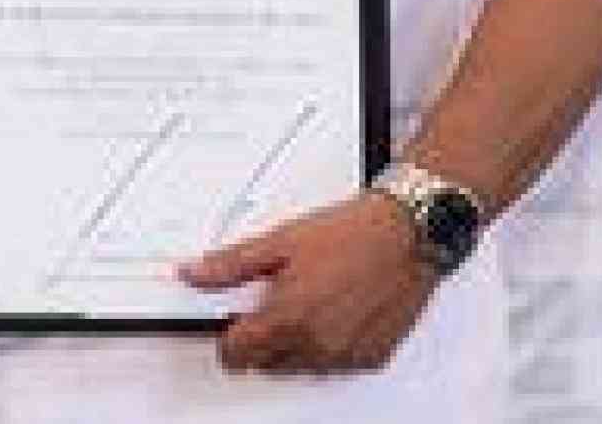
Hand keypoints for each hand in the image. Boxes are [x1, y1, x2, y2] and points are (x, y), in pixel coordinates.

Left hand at [178, 191, 437, 373]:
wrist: (407, 234)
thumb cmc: (351, 234)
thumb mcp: (279, 241)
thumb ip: (230, 265)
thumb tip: (194, 273)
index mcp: (287, 318)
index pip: (235, 355)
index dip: (227, 336)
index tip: (232, 321)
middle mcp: (316, 345)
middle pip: (265, 364)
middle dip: (260, 338)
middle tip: (273, 301)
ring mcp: (345, 355)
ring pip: (299, 367)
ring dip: (294, 344)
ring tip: (307, 300)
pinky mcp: (371, 357)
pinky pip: (334, 364)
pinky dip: (328, 345)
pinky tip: (334, 311)